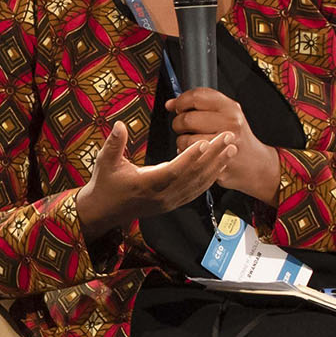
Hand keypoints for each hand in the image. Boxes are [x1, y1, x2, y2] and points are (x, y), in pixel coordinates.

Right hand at [73, 120, 235, 239]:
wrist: (104, 211)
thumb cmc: (105, 185)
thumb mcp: (105, 162)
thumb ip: (114, 143)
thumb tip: (119, 125)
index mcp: (146, 184)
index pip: (173, 171)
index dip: (189, 157)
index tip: (204, 142)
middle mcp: (162, 195)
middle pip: (193, 175)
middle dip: (213, 155)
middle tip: (228, 137)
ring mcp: (169, 201)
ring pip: (199, 184)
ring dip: (217, 166)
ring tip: (231, 149)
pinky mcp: (173, 203)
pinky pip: (196, 191)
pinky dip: (210, 178)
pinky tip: (220, 167)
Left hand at [166, 88, 280, 203]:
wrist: (255, 163)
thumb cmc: (237, 136)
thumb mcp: (225, 114)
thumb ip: (199, 105)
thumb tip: (170, 103)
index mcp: (231, 107)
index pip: (196, 96)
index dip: (181, 101)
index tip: (178, 107)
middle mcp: (230, 123)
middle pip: (187, 118)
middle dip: (178, 123)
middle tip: (184, 127)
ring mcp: (225, 143)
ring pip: (185, 138)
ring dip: (181, 141)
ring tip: (191, 141)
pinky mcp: (218, 160)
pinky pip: (190, 155)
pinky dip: (186, 153)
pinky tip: (196, 151)